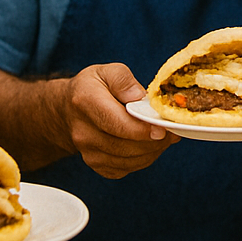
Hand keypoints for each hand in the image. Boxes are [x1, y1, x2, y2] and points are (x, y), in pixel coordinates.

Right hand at [66, 62, 179, 178]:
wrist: (69, 111)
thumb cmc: (93, 88)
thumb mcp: (107, 71)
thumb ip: (123, 80)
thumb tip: (138, 97)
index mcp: (85, 102)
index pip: (115, 122)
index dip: (141, 129)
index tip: (162, 129)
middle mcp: (83, 132)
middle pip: (124, 145)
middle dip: (153, 141)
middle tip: (172, 131)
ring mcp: (88, 152)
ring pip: (128, 160)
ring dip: (152, 151)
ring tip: (164, 137)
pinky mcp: (97, 165)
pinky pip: (126, 168)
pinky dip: (143, 160)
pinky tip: (149, 145)